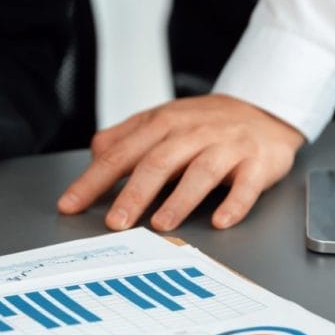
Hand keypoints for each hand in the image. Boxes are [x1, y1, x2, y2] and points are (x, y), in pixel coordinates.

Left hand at [57, 94, 304, 230]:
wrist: (263, 109)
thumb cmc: (205, 123)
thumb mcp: (162, 122)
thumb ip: (126, 138)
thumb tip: (94, 156)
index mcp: (162, 124)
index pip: (120, 153)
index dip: (93, 179)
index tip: (70, 204)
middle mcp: (192, 133)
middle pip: (157, 162)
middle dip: (133, 193)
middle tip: (115, 222)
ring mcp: (226, 146)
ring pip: (200, 171)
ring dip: (179, 199)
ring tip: (161, 225)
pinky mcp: (257, 162)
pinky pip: (246, 184)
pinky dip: (234, 204)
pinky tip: (220, 221)